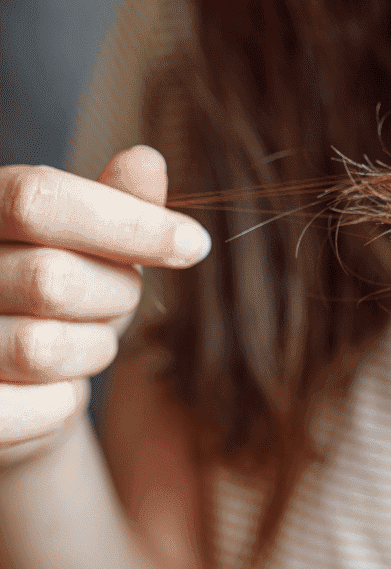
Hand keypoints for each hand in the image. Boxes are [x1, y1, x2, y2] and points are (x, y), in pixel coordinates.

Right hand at [0, 146, 210, 468]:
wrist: (11, 384)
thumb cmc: (57, 295)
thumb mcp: (92, 242)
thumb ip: (117, 202)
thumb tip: (146, 160)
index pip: (39, 199)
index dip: (127, 222)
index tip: (195, 244)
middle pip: (51, 279)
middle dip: (115, 294)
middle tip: (118, 298)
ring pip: (43, 348)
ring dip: (93, 348)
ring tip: (84, 340)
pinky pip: (43, 408)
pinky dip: (69, 400)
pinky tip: (59, 386)